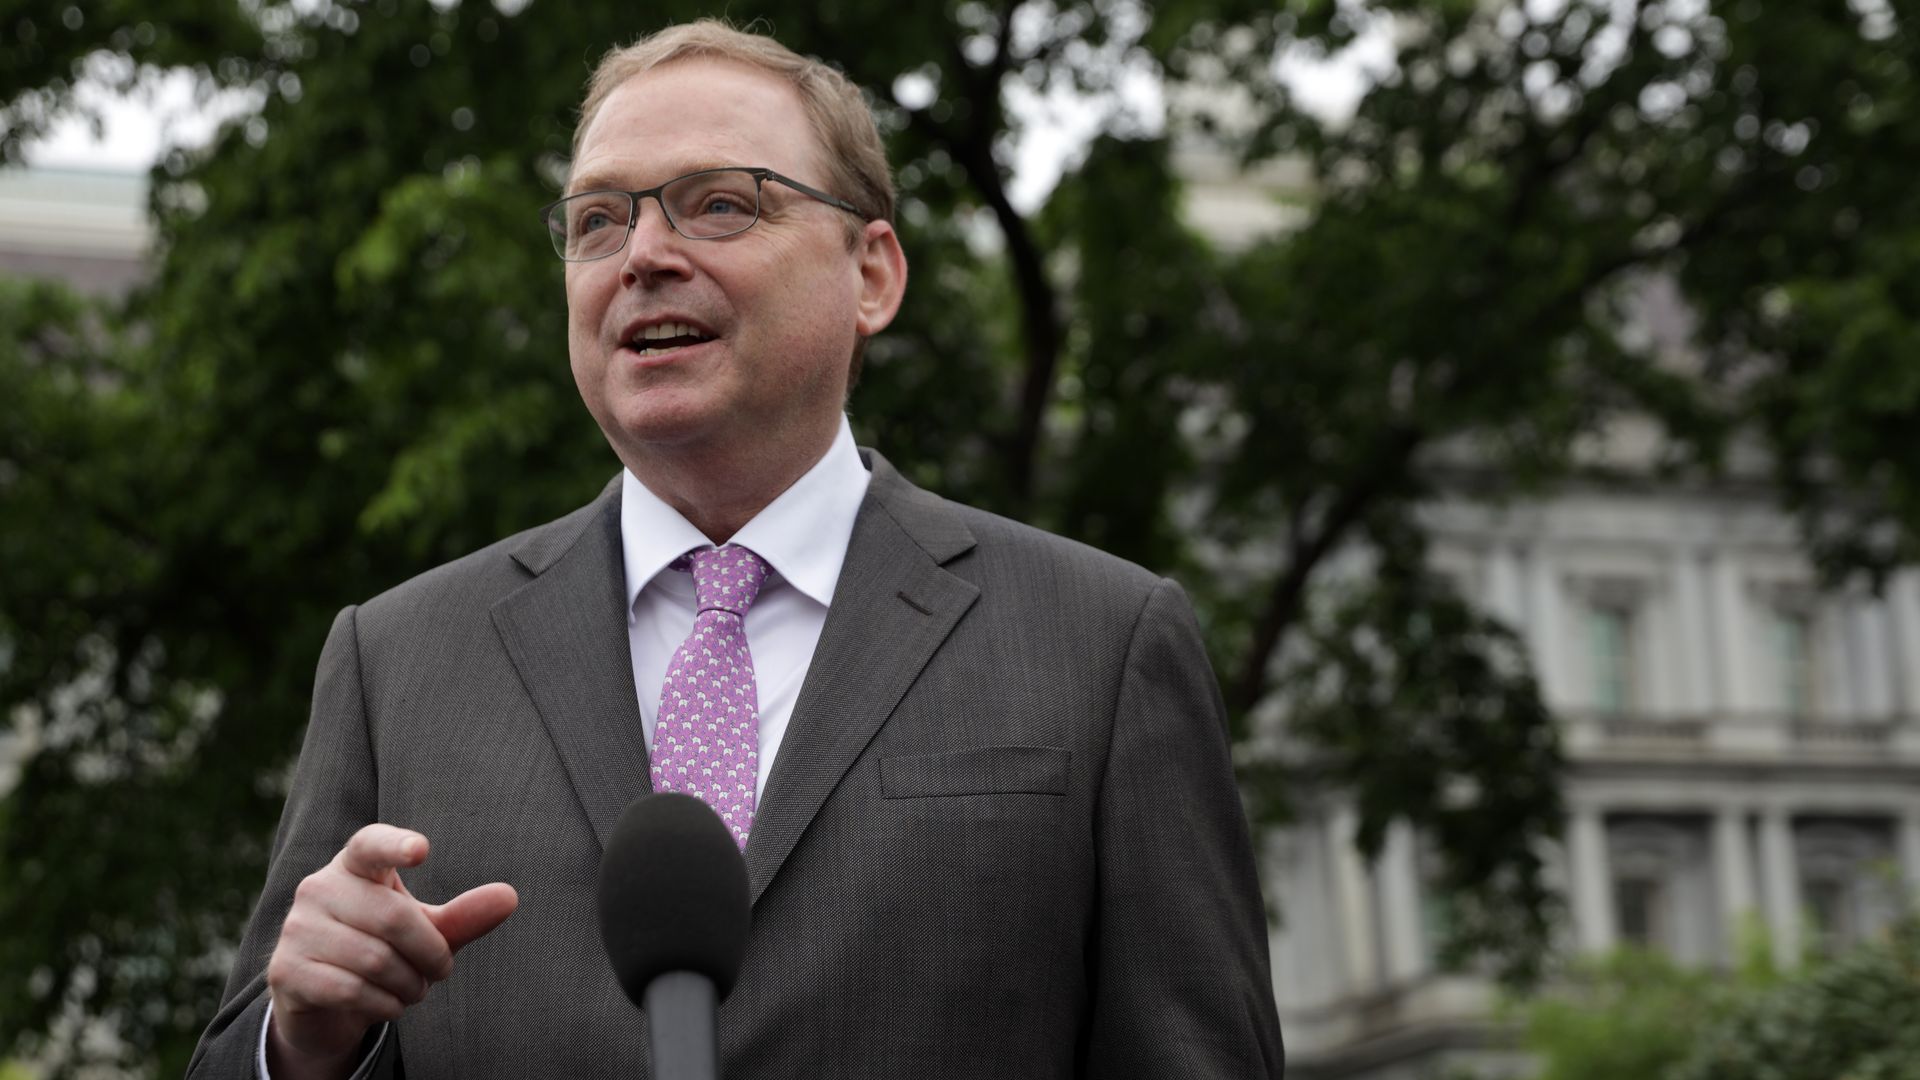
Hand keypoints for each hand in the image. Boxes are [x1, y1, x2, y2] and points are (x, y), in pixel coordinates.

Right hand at [264, 824, 517, 1079]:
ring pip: (374, 960)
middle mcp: (318, 887)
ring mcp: (296, 929)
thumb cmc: (383, 949)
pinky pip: (350, 990)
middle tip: (440, 971)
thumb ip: (463, 916)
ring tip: (414, 989)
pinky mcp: (285, 970)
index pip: (371, 844)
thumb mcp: (426, 931)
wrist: (324, 1000)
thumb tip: (510, 897)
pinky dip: (384, 1005)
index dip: (395, 845)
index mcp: (354, 865)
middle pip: (393, 918)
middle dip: (431, 954)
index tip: (421, 850)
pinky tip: (389, 1004)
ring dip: (409, 985)